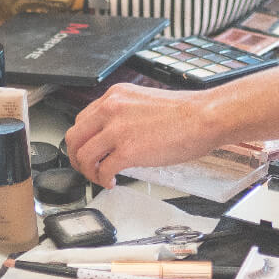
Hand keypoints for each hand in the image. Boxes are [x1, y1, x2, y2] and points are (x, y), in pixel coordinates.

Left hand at [65, 83, 223, 187]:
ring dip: (88, 172)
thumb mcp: (144, 103)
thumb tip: (116, 135)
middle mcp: (111, 109)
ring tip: (100, 178)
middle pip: (75, 137)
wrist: (204, 117)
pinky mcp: (127, 151)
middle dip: (76, 157)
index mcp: (115, 96)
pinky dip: (103, 180)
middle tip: (86, 168)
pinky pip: (102, 170)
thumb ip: (125, 115)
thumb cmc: (185, 113)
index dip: (83, 140)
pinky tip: (112, 182)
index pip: (83, 119)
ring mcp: (117, 130)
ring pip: (83, 156)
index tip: (89, 151)